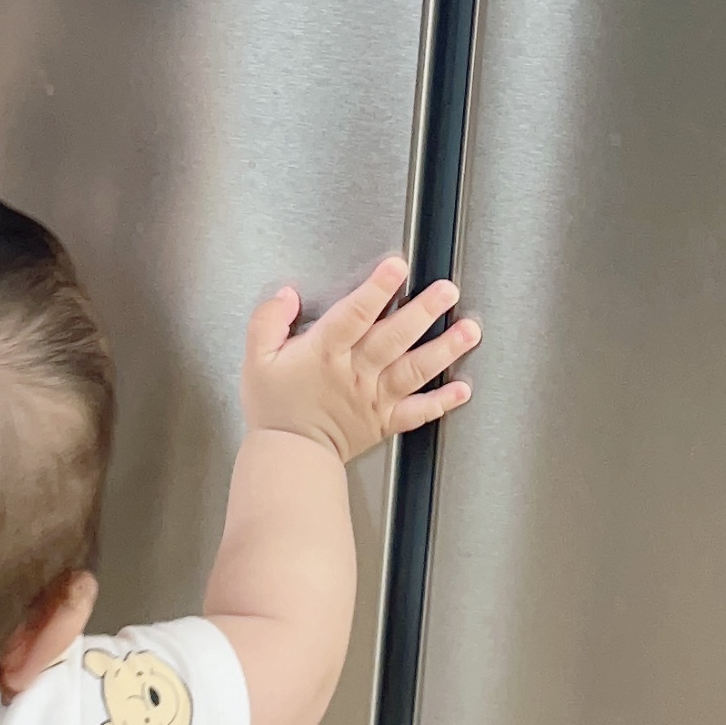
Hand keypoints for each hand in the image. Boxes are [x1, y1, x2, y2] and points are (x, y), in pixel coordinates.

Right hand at [240, 257, 478, 467]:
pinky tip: (463, 388)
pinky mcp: (385, 420)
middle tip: (447, 290)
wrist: (288, 457)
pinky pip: (418, 411)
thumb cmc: (274, 407)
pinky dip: (442, 401)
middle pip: (393, 337)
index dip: (376, 289)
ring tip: (469, 331)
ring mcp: (374, 398)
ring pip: (414, 370)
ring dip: (444, 349)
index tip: (397, 267)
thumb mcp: (256, 359)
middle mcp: (355, 373)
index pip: (353, 315)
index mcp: (325, 353)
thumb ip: (268, 321)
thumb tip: (286, 296)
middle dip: (423, 311)